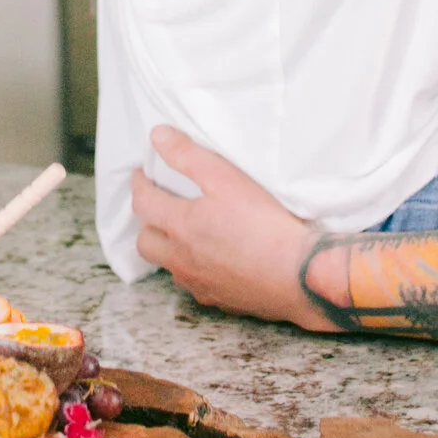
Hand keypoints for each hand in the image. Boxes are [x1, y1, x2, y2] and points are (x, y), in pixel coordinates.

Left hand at [131, 127, 338, 332]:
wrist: (298, 274)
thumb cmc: (265, 224)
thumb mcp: (226, 178)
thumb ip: (188, 156)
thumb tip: (158, 136)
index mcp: (180, 227)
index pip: (143, 203)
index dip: (139, 185)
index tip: (141, 174)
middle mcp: (182, 259)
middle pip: (145, 242)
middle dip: (146, 222)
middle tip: (158, 206)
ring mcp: (199, 284)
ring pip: (169, 266)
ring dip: (167, 248)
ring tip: (182, 234)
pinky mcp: (220, 301)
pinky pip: (194, 284)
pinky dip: (193, 269)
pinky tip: (211, 261)